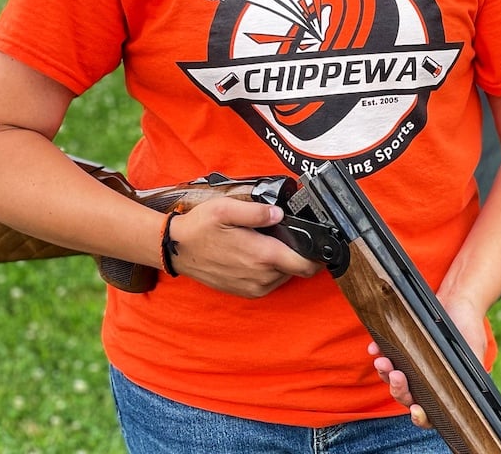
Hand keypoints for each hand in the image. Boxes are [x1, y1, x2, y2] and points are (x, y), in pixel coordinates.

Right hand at [167, 198, 321, 296]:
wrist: (175, 249)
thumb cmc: (201, 227)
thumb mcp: (227, 209)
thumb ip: (257, 212)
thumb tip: (279, 214)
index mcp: (262, 257)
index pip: (305, 265)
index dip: (318, 255)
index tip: (324, 244)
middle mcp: (260, 277)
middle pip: (297, 269)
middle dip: (300, 254)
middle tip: (292, 234)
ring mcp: (252, 288)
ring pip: (285, 276)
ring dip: (284, 262)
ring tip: (272, 241)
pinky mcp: (244, 292)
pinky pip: (270, 282)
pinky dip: (271, 270)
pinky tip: (259, 252)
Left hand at [366, 294, 487, 429]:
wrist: (458, 299)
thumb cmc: (469, 327)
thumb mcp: (475, 351)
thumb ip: (471, 374)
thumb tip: (471, 396)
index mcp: (444, 389)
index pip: (430, 413)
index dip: (421, 416)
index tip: (416, 409)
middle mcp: (426, 382)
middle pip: (407, 397)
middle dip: (399, 390)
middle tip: (396, 375)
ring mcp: (412, 367)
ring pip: (394, 380)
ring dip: (385, 374)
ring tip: (382, 361)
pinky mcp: (402, 349)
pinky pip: (386, 356)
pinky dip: (379, 352)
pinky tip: (375, 347)